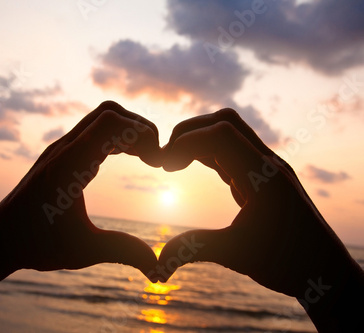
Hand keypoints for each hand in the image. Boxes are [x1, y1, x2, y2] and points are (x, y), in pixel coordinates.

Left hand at [0, 101, 161, 280]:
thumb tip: (158, 269)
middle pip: (109, 112)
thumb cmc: (35, 244)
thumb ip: (123, 253)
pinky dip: (115, 138)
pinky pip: (93, 131)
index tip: (157, 164)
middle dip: (140, 128)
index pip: (111, 123)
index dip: (142, 134)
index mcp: (69, 166)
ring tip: (147, 158)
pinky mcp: (60, 154)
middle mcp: (64, 149)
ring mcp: (60, 149)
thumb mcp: (83, 251)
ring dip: (128, 131)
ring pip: (101, 119)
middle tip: (156, 159)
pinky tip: (127, 158)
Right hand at [157, 109, 363, 330]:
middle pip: (225, 122)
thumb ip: (194, 250)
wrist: (325, 270)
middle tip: (165, 160)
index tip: (163, 166)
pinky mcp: (264, 176)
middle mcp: (268, 164)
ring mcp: (268, 168)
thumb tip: (157, 264)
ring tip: (173, 164)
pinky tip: (193, 168)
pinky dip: (208, 153)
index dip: (185, 142)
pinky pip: (233, 150)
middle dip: (188, 133)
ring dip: (198, 141)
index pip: (220, 134)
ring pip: (229, 133)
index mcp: (264, 177)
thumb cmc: (289, 264)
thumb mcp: (238, 256)